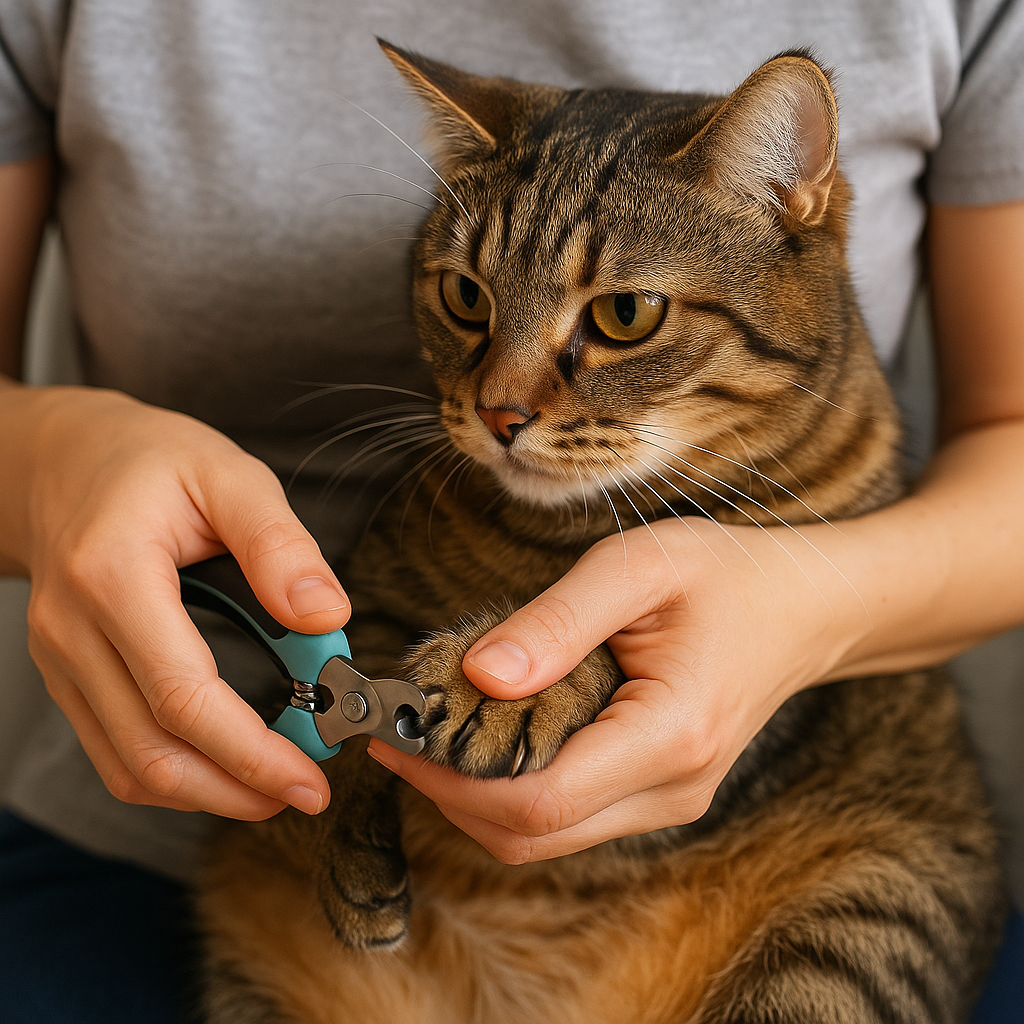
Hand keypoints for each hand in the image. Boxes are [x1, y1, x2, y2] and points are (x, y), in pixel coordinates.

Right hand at [11, 385, 347, 817]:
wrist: (61, 461)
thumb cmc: (150, 461)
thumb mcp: (228, 474)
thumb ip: (279, 543)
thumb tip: (327, 616)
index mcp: (113, 576)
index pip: (183, 696)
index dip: (252, 752)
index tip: (311, 777)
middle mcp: (73, 631)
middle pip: (151, 752)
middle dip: (235, 790)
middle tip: (304, 793)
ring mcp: (61, 660)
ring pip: (128, 767)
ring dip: (205, 794)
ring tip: (273, 789)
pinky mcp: (67, 674)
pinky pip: (113, 750)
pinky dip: (172, 773)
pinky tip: (225, 766)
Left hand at [368, 515, 861, 860]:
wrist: (802, 608)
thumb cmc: (725, 575)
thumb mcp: (638, 567)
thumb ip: (557, 621)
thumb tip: (479, 676)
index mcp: (669, 734)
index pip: (536, 798)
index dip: (450, 778)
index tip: (394, 731)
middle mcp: (671, 789)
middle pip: (530, 834)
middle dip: (448, 793)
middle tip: (399, 731)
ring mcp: (669, 801)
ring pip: (544, 837)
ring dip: (475, 796)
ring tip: (433, 731)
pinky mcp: (659, 794)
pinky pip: (568, 816)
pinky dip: (512, 789)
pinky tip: (488, 735)